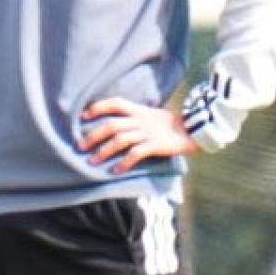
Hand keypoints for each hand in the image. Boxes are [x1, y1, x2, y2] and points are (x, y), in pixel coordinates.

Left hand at [79, 97, 197, 173]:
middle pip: (112, 124)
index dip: (98, 108)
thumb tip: (113, 127)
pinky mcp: (156, 145)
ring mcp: (148, 132)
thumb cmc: (170, 126)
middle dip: (93, 135)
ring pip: (121, 140)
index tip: (82, 117)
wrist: (195, 130)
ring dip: (104, 151)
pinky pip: (136, 154)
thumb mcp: (150, 116)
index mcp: (139, 110)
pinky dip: (124, 163)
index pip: (115, 103)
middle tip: (80, 146)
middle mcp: (141, 120)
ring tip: (92, 162)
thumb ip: (134, 118)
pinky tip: (116, 171)